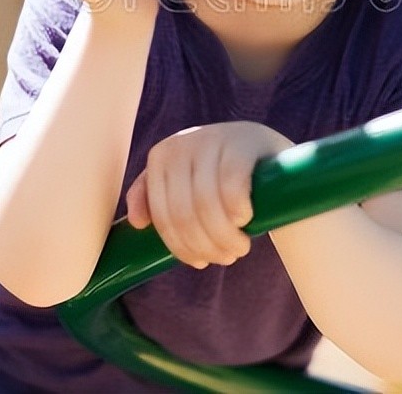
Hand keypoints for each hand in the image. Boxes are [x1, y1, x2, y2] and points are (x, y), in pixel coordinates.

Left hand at [125, 122, 293, 268]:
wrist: (264, 149)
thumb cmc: (218, 176)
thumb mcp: (184, 183)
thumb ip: (153, 198)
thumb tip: (137, 223)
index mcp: (160, 157)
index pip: (162, 216)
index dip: (180, 247)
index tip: (200, 263)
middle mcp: (180, 144)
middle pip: (183, 213)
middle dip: (205, 245)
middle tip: (226, 259)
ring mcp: (210, 139)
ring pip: (206, 203)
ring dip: (224, 236)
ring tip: (239, 248)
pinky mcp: (241, 143)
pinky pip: (232, 186)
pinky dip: (237, 211)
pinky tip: (245, 220)